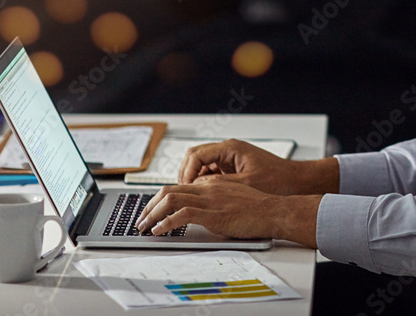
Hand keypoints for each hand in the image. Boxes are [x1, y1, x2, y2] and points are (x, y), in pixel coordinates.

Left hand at [135, 180, 321, 245]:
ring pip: (170, 199)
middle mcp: (207, 188)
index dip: (161, 199)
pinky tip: (158, 231)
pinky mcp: (212, 214)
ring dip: (152, 213)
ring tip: (144, 226)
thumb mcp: (234, 198)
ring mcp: (209, 200)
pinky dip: (165, 223)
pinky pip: (181, 215)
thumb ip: (217, 200)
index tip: (152, 211)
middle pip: (169, 190)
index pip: (179, 186)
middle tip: (141, 219)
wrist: (274, 210)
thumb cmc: (259, 208)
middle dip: (149, 205)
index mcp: (212, 184)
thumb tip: (201, 211)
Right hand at [178, 139, 337, 195]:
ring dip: (193, 180)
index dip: (186, 172)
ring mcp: (230, 158)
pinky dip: (203, 183)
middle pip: (195, 158)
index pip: (197, 155)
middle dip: (185, 175)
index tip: (183, 188)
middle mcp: (229, 150)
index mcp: (231, 148)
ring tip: (189, 197)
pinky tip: (202, 197)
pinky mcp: (233, 168)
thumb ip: (219, 185)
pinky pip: (211, 172)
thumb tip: (197, 188)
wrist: (297, 181)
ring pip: (201, 165)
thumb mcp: (245, 184)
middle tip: (181, 193)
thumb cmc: (278, 180)